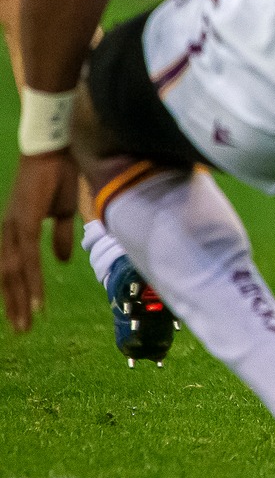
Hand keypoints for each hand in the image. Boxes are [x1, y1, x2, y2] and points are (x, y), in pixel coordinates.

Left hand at [2, 150, 78, 332]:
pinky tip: (36, 296)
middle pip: (7, 276)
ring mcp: (14, 228)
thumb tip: (61, 262)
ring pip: (13, 272)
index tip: (24, 314)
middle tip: (21, 330)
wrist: (56, 147)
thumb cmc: (60, 174)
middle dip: (14, 304)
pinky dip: (30, 280)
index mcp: (17, 229)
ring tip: (27, 321)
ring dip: (20, 299)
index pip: (13, 268)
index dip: (17, 292)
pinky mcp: (24, 222)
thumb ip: (61, 236)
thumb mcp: (64, 211)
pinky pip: (26, 258)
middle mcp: (9, 232)